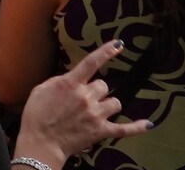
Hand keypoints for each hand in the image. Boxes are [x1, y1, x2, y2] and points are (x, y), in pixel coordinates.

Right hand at [17, 41, 148, 164]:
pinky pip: (124, 128)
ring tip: (97, 111)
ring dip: (107, 105)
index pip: (91, 62)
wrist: (41, 141)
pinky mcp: (101, 131)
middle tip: (85, 99)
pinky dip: (137, 127)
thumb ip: (60, 81)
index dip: (106, 51)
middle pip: (104, 86)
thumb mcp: (41, 89)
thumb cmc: (36, 114)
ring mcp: (96, 115)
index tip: (119, 44)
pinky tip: (147, 124)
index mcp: (70, 84)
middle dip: (97, 90)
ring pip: (114, 103)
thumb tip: (73, 78)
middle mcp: (86, 97)